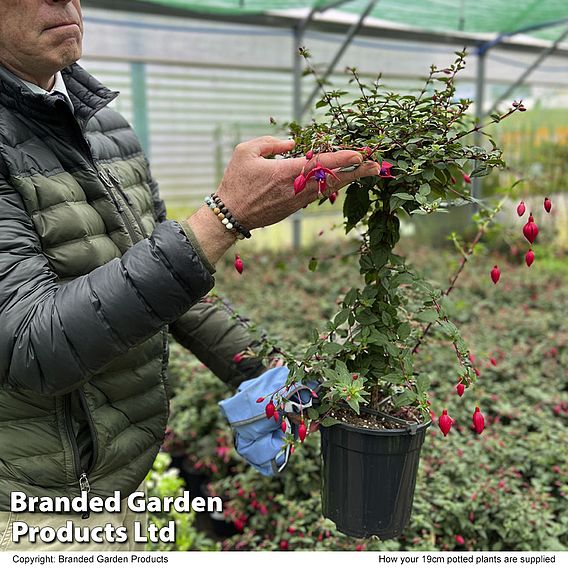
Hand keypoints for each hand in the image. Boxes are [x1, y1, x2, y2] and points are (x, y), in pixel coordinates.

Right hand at [216, 136, 379, 229]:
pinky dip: (332, 187)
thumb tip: (292, 143)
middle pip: (334, 179)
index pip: (321, 164)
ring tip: (365, 171)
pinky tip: (341, 181)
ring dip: (348, 179)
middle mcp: (297, 189)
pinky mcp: (294, 209)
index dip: (343, 159)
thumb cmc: (236, 181)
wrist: (231, 215)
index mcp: (286, 173)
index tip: (361, 154)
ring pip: (329, 189)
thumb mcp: (245, 152)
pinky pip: (318, 195)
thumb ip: (270, 143)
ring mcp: (297, 201)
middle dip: (357, 172)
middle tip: (377, 165)